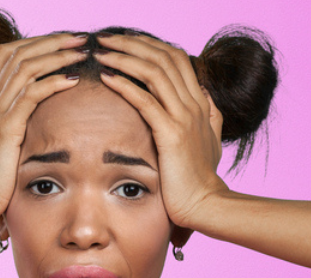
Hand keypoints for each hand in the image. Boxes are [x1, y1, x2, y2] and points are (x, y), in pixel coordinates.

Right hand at [0, 32, 87, 218]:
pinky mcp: (5, 128)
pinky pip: (30, 95)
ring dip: (56, 56)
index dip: (35, 42)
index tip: (62, 41)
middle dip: (51, 41)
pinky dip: (52, 83)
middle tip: (79, 38)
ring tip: (81, 52)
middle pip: (18, 53)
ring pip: (26, 68)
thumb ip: (10, 121)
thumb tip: (31, 116)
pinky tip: (72, 81)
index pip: (7, 54)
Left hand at [93, 34, 228, 229]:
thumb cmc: (201, 179)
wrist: (207, 205)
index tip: (123, 42)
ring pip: (154, 72)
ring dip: (124, 57)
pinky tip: (106, 77)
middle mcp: (194, 104)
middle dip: (132, 43)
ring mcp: (185, 118)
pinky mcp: (172, 135)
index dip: (148, 45)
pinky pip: (146, 100)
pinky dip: (125, 85)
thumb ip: (209, 115)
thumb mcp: (210, 140)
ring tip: (100, 51)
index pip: (175, 58)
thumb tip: (206, 95)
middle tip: (104, 38)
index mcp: (200, 103)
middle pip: (163, 57)